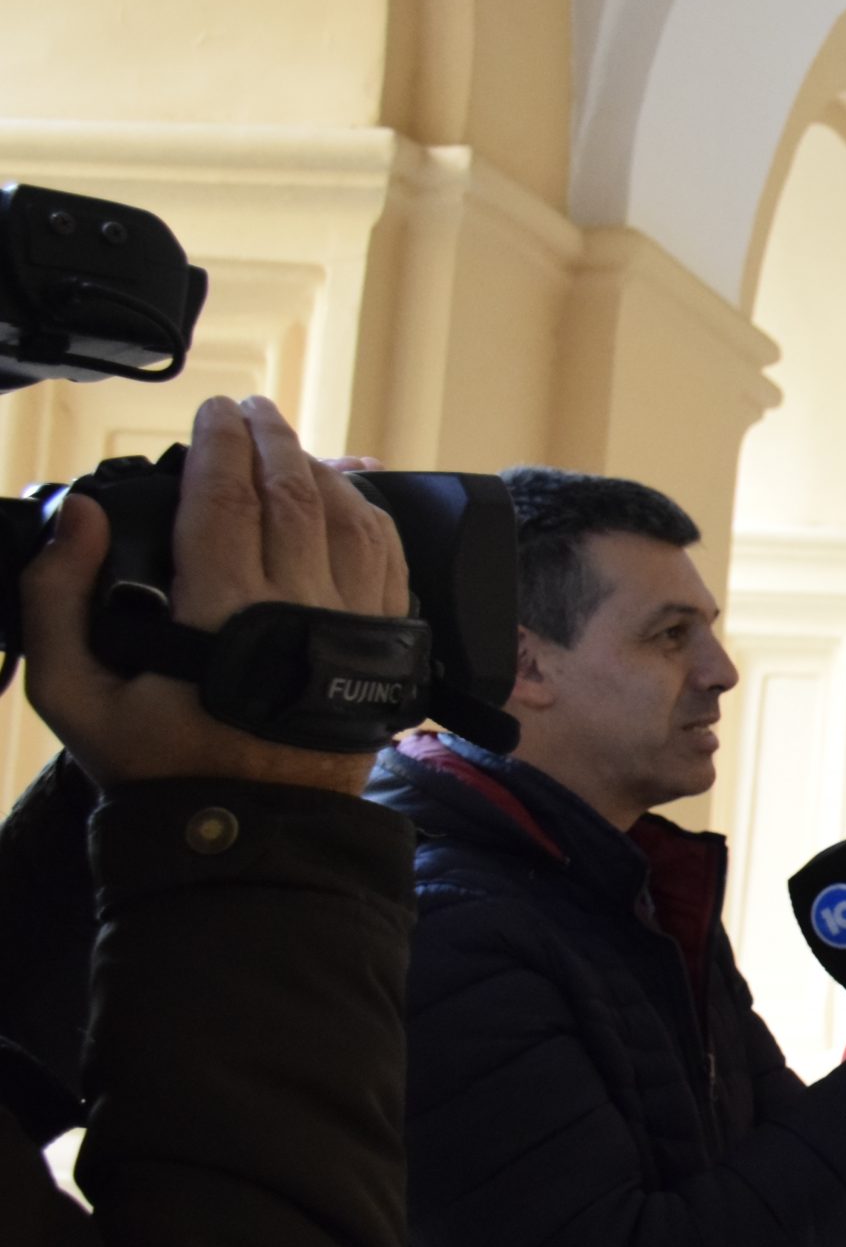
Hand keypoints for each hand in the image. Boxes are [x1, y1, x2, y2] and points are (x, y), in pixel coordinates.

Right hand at [18, 395, 408, 791]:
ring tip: (290, 446)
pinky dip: (368, 516)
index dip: (219, 444)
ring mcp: (353, 624)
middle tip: (251, 412)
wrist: (253, 835)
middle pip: (294, 492)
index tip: (213, 412)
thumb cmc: (159, 767)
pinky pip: (387, 559)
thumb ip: (56, 599)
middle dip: (272, 440)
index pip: (226, 496)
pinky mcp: (385, 646)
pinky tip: (347, 497)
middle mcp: (300, 605)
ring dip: (321, 470)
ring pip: (348, 517)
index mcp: (224, 611)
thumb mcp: (75, 695)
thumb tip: (80, 516)